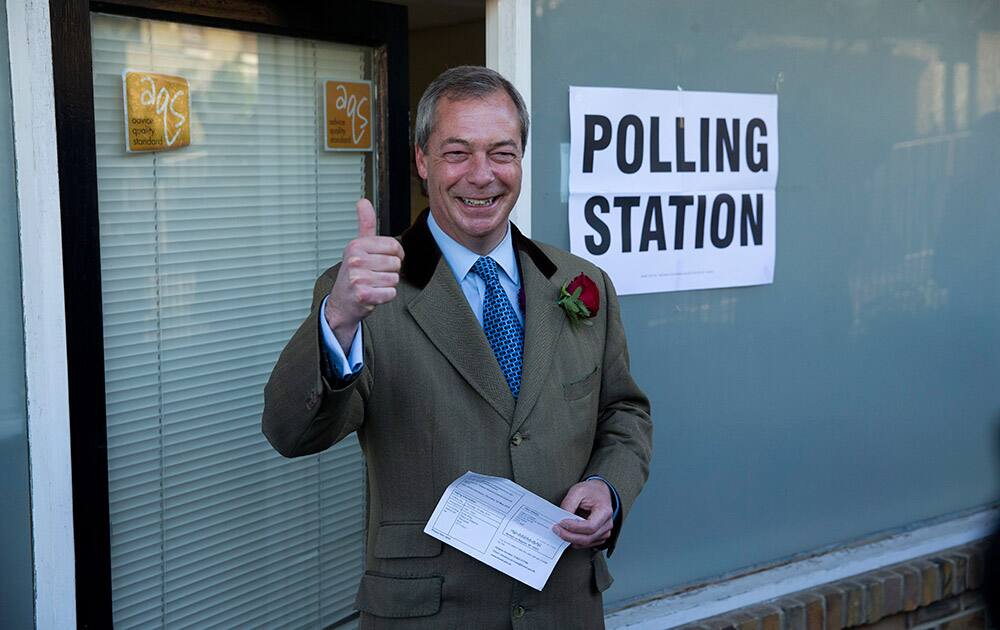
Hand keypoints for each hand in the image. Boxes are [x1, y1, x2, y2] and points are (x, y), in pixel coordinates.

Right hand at [324, 199, 404, 352]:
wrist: (342, 302)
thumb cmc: (354, 273)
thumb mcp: (358, 247)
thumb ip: (365, 224)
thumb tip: (363, 201)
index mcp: (356, 245)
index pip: (394, 246)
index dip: (395, 255)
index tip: (384, 260)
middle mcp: (355, 259)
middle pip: (396, 263)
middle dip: (390, 272)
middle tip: (374, 275)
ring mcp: (358, 278)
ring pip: (394, 279)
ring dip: (387, 285)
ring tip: (372, 285)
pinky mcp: (363, 295)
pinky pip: (390, 293)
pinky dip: (385, 297)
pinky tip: (373, 295)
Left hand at [552, 479, 612, 548]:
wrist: (599, 491)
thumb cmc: (591, 491)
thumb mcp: (577, 491)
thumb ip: (569, 504)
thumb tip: (560, 518)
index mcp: (605, 511)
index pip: (590, 526)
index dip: (574, 527)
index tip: (561, 523)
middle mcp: (607, 524)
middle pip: (588, 538)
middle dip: (569, 536)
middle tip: (556, 530)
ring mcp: (605, 531)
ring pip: (587, 543)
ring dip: (571, 539)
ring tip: (560, 531)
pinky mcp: (600, 536)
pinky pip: (587, 544)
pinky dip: (576, 541)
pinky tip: (568, 534)